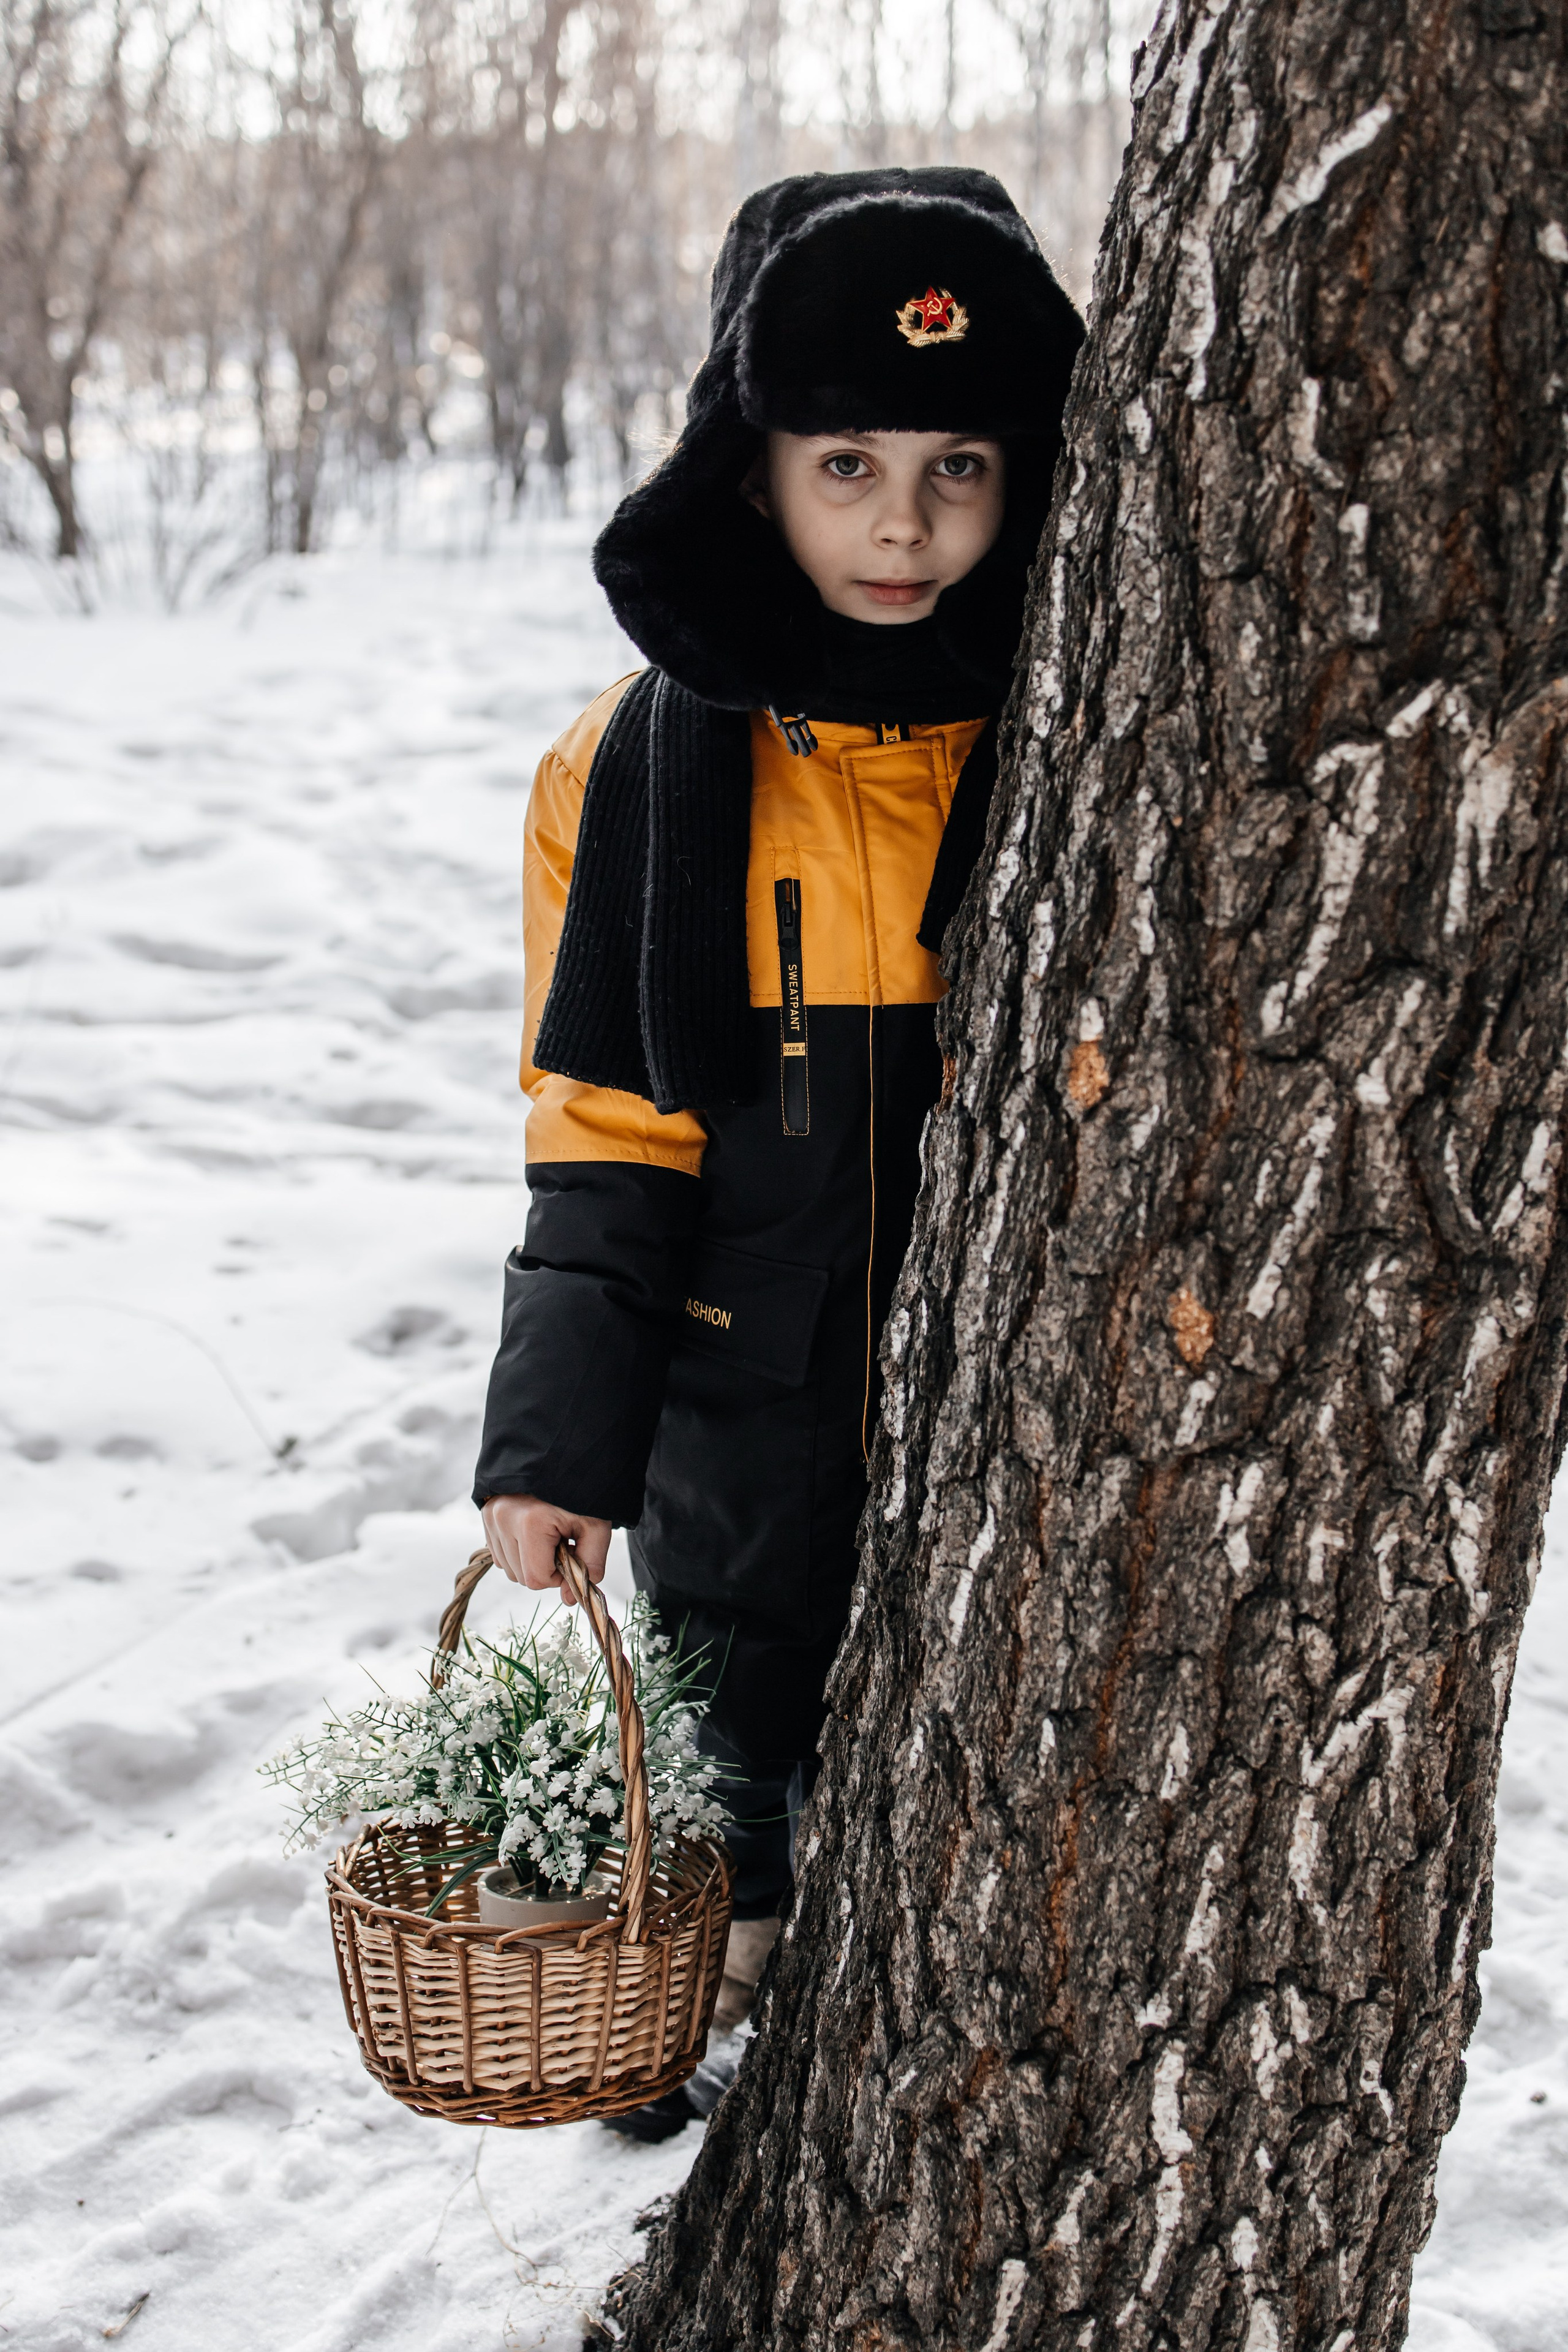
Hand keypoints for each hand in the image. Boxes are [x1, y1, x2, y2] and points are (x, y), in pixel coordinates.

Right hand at [481, 1494, 610, 1605]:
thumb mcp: (596, 1527)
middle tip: (561, 1541)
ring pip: (508, 1567)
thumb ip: (590, 1565)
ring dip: (530, 1560)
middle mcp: (503, 1519)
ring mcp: (491, 1516)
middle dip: (545, 1567)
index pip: (536, 1579)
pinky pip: (499, 1553)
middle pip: (521, 1576)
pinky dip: (517, 1551)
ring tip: (547, 1534)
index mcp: (530, 1522)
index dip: (558, 1576)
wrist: (564, 1455)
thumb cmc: (583, 1492)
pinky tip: (533, 1532)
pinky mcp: (486, 1514)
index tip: (571, 1554)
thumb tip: (569, 1600)